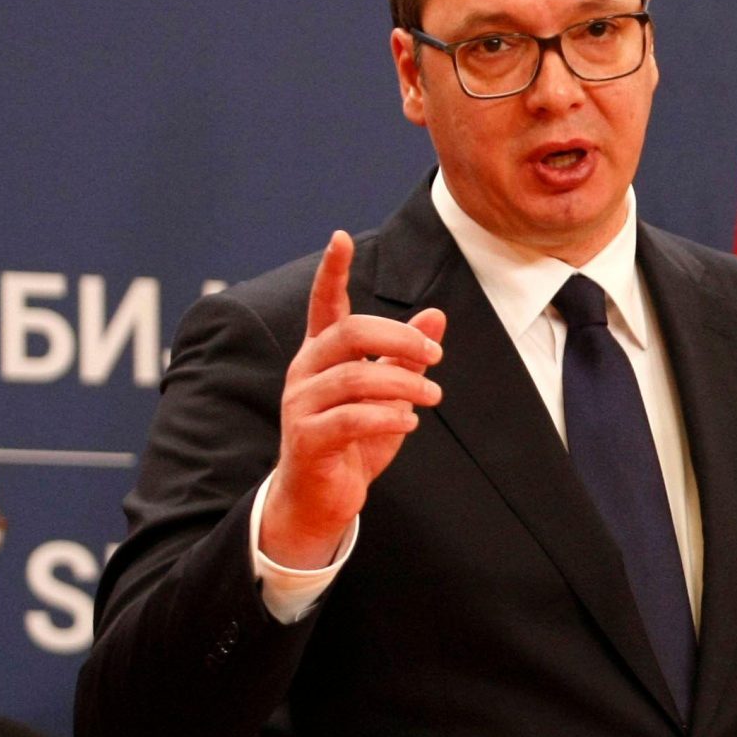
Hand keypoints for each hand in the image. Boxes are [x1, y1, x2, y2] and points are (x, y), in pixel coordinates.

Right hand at [257, 231, 445, 567]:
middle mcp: (305, 371)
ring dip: (405, 383)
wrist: (320, 499)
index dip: (331, 271)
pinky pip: (351, 418)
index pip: (322, 303)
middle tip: (436, 358)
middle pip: (351, 333)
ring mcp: (300, 405)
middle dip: (401, 339)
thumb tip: (436, 314)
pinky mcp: (307, 438)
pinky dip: (388, 417)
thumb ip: (405, 356)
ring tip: (433, 396)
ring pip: (356, 376)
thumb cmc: (353, 441)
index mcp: (322, 354)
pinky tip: (409, 423)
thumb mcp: (388, 394)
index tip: (340, 237)